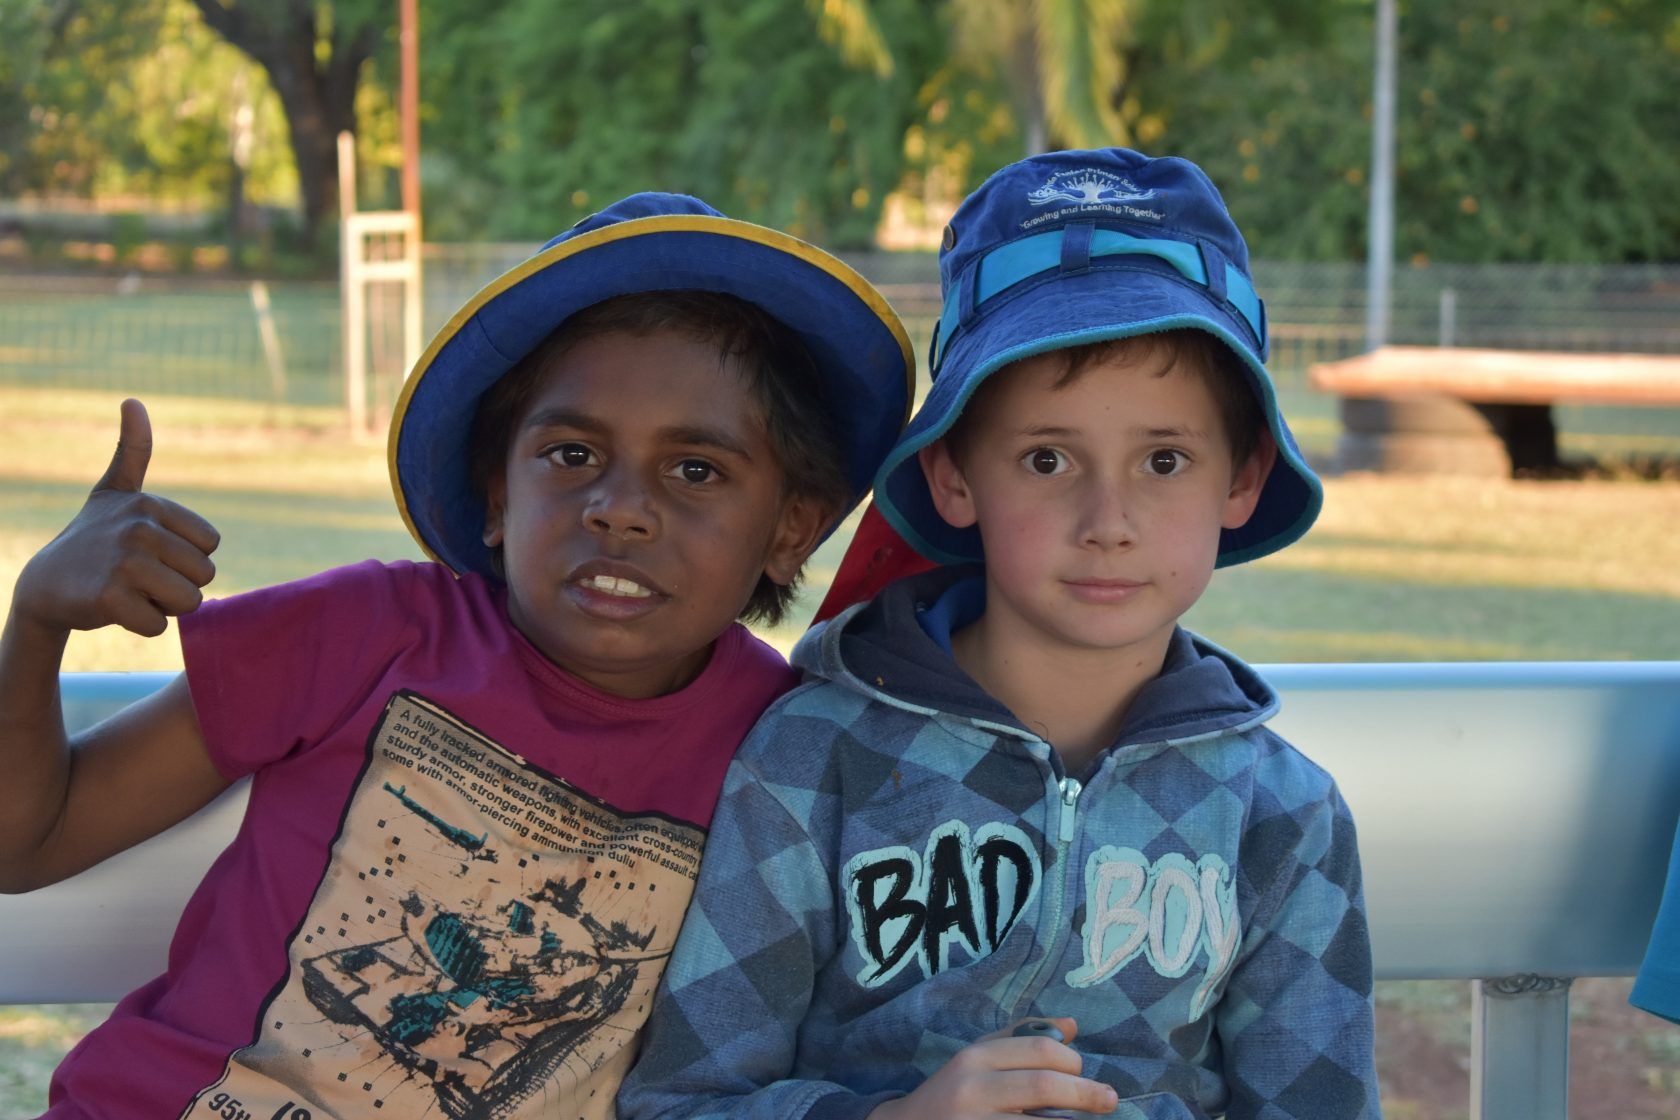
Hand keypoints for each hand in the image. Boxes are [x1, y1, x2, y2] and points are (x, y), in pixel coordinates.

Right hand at [13, 399, 219, 637]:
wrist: (44, 586)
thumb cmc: (92, 538)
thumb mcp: (114, 491)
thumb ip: (133, 450)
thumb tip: (133, 399)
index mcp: (150, 504)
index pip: (211, 546)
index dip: (186, 557)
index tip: (151, 551)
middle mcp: (139, 528)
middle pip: (205, 576)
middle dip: (177, 584)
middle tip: (138, 576)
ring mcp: (125, 563)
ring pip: (189, 602)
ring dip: (163, 606)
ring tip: (130, 590)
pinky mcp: (111, 598)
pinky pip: (161, 625)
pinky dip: (143, 625)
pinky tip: (115, 609)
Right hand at [867, 1017, 1116, 1118]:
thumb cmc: (953, 1093)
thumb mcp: (980, 1057)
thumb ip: (1022, 1038)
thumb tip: (1071, 1025)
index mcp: (976, 1057)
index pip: (1038, 1050)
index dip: (1073, 1061)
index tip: (1084, 1072)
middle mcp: (973, 1088)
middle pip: (1044, 1085)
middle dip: (1086, 1093)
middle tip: (1110, 1100)